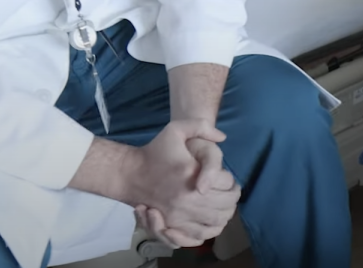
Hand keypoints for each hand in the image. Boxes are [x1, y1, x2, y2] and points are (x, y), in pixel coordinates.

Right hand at [124, 120, 230, 247]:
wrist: (130, 173)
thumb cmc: (155, 151)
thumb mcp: (176, 129)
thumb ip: (202, 126)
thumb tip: (222, 137)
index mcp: (192, 174)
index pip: (226, 182)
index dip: (231, 180)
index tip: (228, 178)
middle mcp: (187, 198)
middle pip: (225, 204)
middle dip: (233, 198)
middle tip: (232, 193)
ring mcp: (180, 214)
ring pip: (215, 222)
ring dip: (225, 215)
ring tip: (225, 206)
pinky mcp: (172, 225)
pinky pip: (198, 235)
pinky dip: (210, 231)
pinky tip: (212, 222)